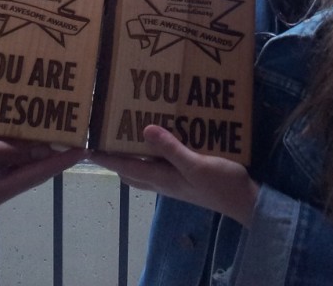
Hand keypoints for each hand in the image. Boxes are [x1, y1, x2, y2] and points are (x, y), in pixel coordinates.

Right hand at [0, 127, 84, 210]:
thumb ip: (9, 149)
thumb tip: (42, 148)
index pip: (36, 174)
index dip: (60, 160)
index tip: (83, 148)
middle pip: (30, 169)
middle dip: (51, 151)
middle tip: (74, 132)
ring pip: (19, 161)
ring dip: (34, 145)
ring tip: (57, 126)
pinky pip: (4, 156)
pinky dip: (16, 142)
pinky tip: (26, 126)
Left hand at [90, 125, 256, 225]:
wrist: (245, 202)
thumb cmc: (221, 184)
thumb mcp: (196, 165)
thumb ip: (171, 149)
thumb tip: (144, 131)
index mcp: (161, 178)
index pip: (125, 167)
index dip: (106, 158)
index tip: (87, 147)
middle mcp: (163, 181)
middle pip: (130, 170)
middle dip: (115, 156)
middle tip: (106, 136)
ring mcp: (174, 181)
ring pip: (144, 169)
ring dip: (133, 155)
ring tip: (128, 134)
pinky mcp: (186, 177)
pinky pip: (161, 165)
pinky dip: (153, 154)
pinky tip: (161, 140)